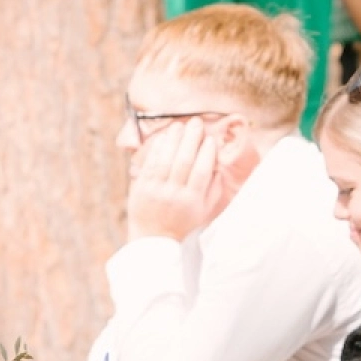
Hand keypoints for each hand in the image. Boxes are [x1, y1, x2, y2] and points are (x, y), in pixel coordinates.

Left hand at [126, 117, 221, 239]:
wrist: (153, 238)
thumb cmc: (183, 223)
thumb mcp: (204, 211)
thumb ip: (213, 189)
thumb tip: (218, 167)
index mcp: (192, 201)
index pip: (201, 172)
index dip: (206, 153)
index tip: (210, 139)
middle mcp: (174, 194)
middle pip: (184, 161)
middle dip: (192, 139)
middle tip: (197, 123)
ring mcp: (156, 190)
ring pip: (166, 159)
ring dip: (174, 139)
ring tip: (180, 125)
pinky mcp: (142, 186)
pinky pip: (150, 163)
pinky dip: (158, 148)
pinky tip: (164, 137)